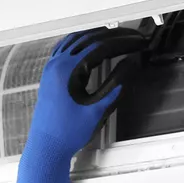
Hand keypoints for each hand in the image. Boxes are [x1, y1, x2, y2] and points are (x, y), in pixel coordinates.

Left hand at [15, 28, 146, 182]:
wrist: (47, 147)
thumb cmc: (68, 132)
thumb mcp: (97, 110)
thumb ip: (115, 85)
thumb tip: (131, 65)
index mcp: (68, 70)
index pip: (99, 47)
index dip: (121, 42)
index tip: (136, 42)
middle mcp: (57, 65)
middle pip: (86, 38)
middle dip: (111, 35)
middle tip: (130, 36)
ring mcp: (50, 69)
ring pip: (74, 40)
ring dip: (94, 35)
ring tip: (113, 35)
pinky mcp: (49, 75)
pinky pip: (64, 49)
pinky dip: (79, 43)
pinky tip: (87, 46)